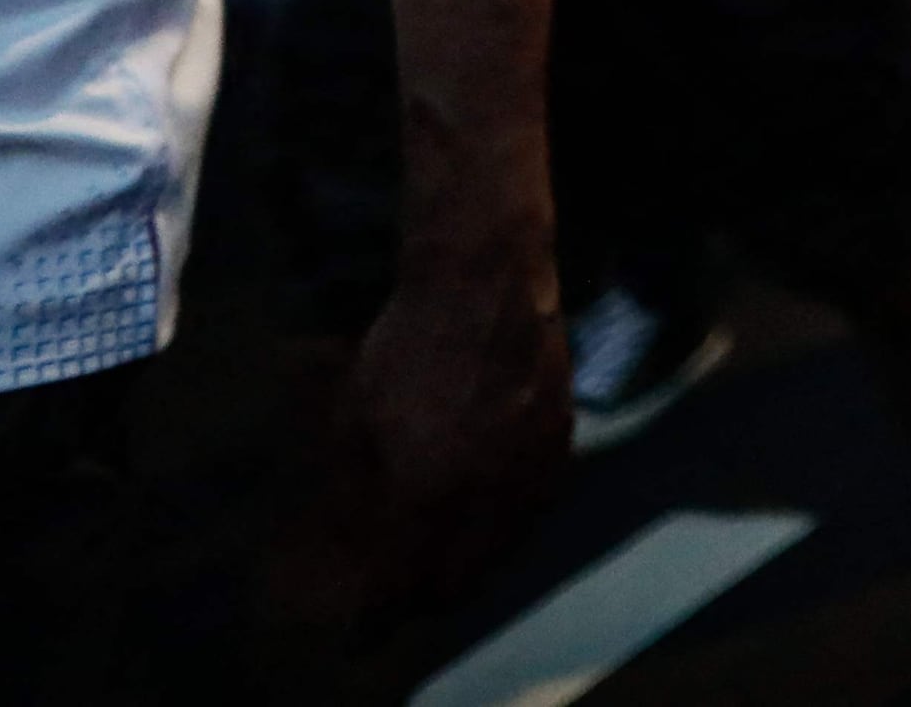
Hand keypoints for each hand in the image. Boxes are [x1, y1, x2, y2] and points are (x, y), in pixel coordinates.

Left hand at [329, 249, 568, 613]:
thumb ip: (354, 490)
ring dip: (477, 571)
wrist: (483, 285)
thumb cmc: (403, 347)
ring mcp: (529, 465)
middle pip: (462, 577)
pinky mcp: (559, 440)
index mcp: (427, 486)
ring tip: (452, 576)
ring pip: (507, 548)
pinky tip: (497, 529)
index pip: (407, 578)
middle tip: (410, 600)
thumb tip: (351, 543)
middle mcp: (484, 488)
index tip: (370, 624)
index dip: (386, 609)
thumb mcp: (353, 419)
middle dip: (431, 599)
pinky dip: (514, 531)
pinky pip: (538, 508)